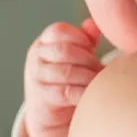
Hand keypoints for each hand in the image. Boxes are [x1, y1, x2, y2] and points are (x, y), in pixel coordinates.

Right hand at [23, 19, 103, 136]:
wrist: (54, 113)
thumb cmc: (70, 78)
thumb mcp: (78, 55)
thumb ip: (86, 38)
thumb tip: (93, 23)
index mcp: (44, 42)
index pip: (58, 31)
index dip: (79, 37)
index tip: (92, 48)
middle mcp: (36, 57)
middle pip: (64, 50)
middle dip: (88, 59)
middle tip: (101, 68)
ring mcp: (36, 77)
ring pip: (66, 71)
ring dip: (88, 76)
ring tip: (99, 81)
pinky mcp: (41, 98)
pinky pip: (66, 92)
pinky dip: (84, 92)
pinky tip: (93, 93)